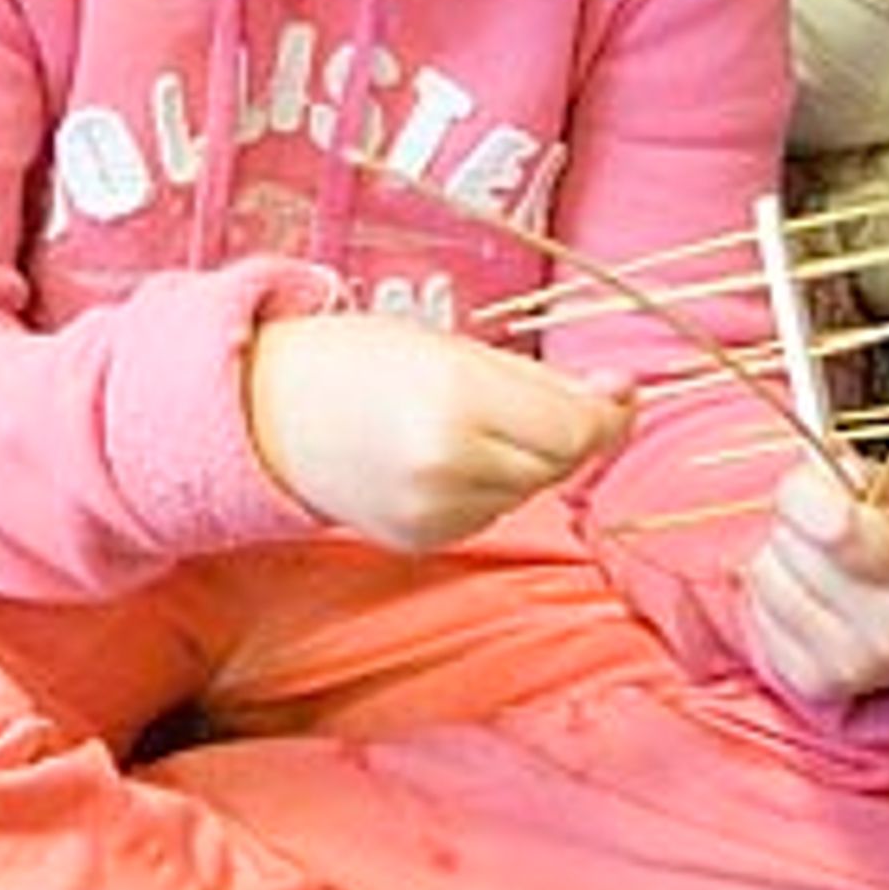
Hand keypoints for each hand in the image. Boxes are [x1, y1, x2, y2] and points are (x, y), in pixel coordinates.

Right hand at [243, 313, 630, 552]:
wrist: (267, 412)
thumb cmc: (359, 361)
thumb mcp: (455, 348)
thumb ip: (541, 380)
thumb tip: (622, 398)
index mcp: (459, 398)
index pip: (577, 430)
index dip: (607, 412)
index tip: (615, 388)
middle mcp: (448, 463)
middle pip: (559, 464)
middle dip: (566, 432)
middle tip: (541, 395)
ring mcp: (433, 511)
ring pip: (529, 491)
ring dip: (525, 459)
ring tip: (473, 422)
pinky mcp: (423, 540)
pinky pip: (491, 513)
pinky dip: (489, 486)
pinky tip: (448, 458)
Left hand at [742, 461, 888, 704]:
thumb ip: (863, 476)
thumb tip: (817, 461)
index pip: (835, 526)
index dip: (806, 493)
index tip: (811, 482)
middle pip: (789, 544)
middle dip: (796, 520)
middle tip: (826, 525)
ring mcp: (853, 664)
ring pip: (763, 577)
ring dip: (779, 557)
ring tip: (820, 563)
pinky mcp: (814, 682)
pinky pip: (755, 614)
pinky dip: (771, 597)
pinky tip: (810, 596)